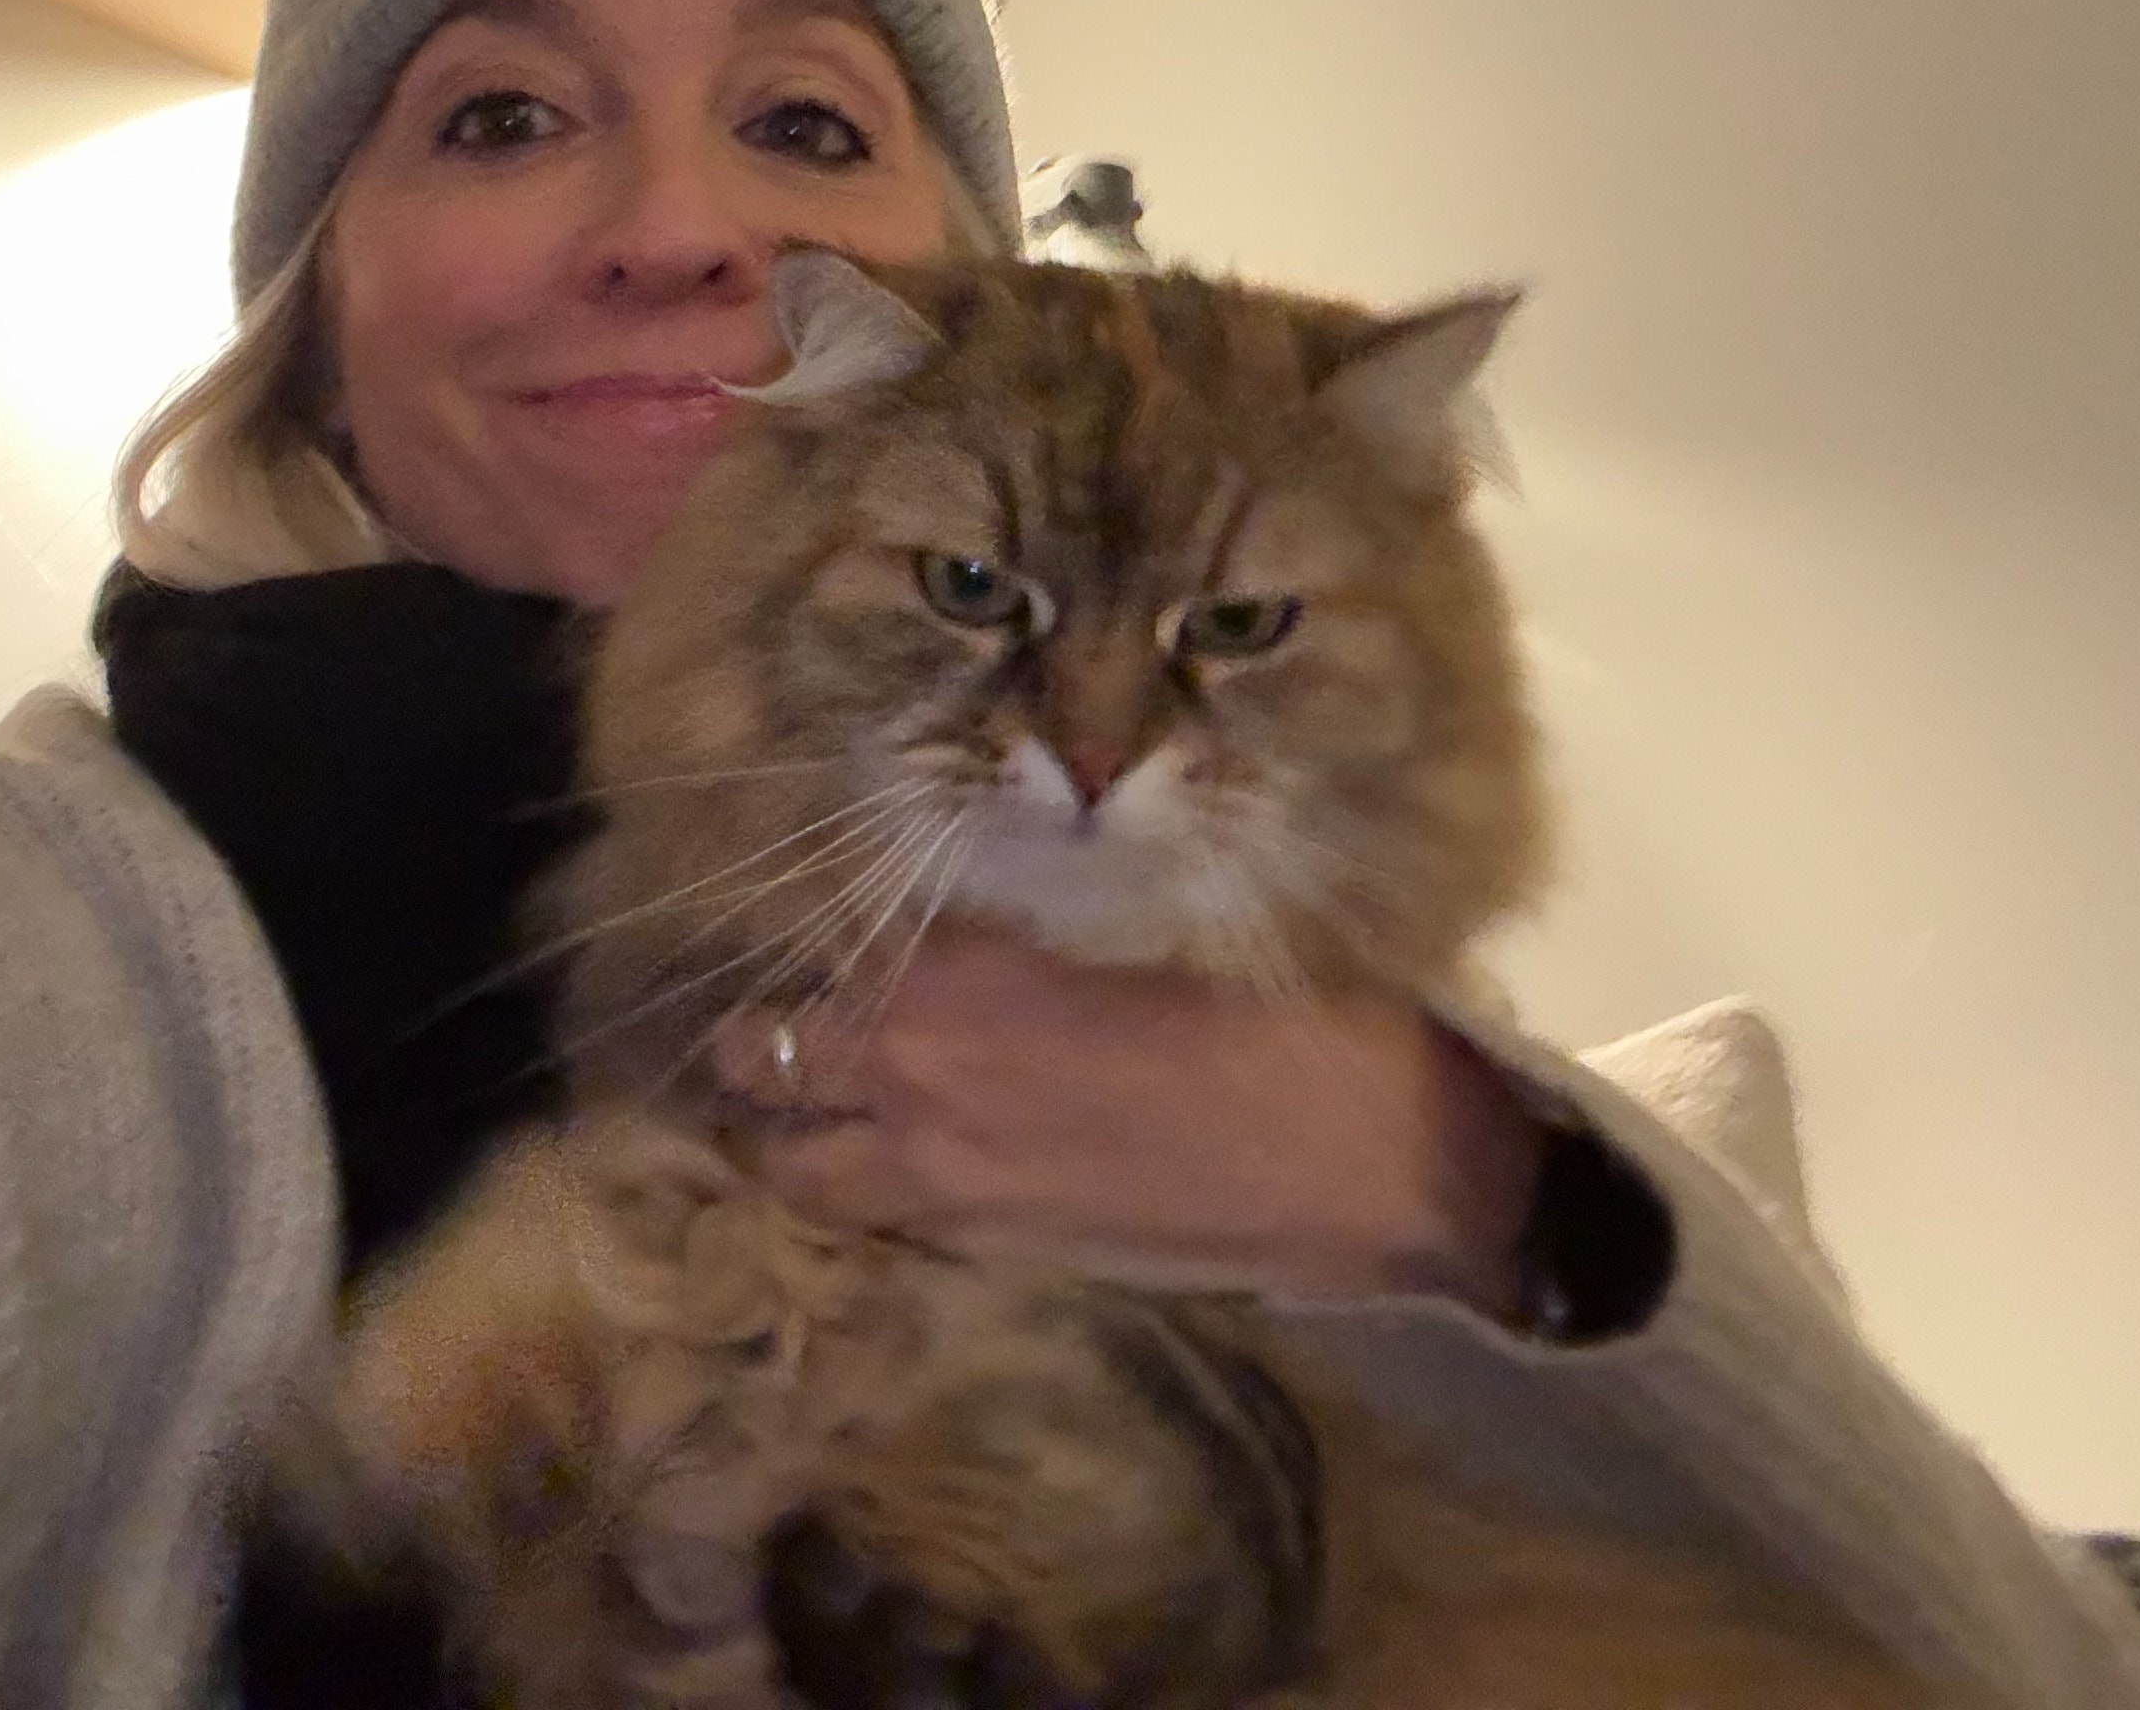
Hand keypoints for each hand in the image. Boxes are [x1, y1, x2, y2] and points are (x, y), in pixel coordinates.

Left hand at [708, 928, 1543, 1312]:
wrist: (1385, 1168)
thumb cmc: (1291, 1012)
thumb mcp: (1158, 909)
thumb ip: (1042, 911)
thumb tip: (985, 882)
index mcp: (955, 984)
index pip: (812, 959)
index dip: (790, 940)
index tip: (788, 919)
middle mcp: (923, 1089)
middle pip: (768, 1070)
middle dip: (754, 1045)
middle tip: (764, 1019)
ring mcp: (953, 1191)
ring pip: (804, 1175)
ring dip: (789, 1134)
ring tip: (802, 1103)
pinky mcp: (1005, 1256)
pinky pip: (887, 1223)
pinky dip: (864, 1191)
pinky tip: (897, 1159)